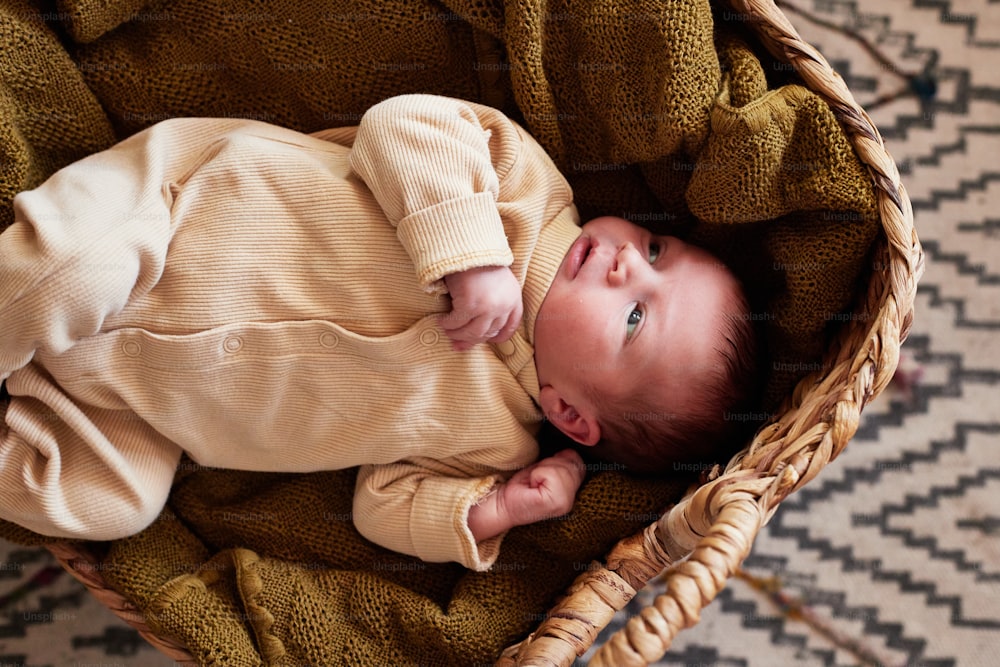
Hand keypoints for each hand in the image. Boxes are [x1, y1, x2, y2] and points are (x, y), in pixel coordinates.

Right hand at [441, 266, 522, 350]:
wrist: (470, 244)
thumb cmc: (480, 260)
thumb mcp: (497, 281)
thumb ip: (495, 300)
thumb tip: (481, 325)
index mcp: (514, 299)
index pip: (510, 327)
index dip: (497, 337)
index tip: (485, 340)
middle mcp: (504, 306)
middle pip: (488, 333)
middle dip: (471, 339)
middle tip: (457, 343)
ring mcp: (488, 307)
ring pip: (472, 332)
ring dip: (457, 334)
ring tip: (447, 330)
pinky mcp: (470, 305)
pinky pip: (456, 322)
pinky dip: (447, 324)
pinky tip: (441, 321)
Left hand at [468, 449, 585, 541]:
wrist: (502, 504)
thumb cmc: (522, 487)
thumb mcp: (546, 470)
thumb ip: (562, 462)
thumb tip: (570, 452)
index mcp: (572, 493)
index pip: (579, 462)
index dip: (560, 460)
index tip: (544, 473)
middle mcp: (572, 500)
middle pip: (571, 463)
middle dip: (551, 464)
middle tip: (537, 478)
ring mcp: (565, 503)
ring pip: (562, 467)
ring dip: (544, 469)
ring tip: (535, 482)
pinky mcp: (555, 502)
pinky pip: (551, 473)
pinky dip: (538, 473)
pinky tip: (533, 485)